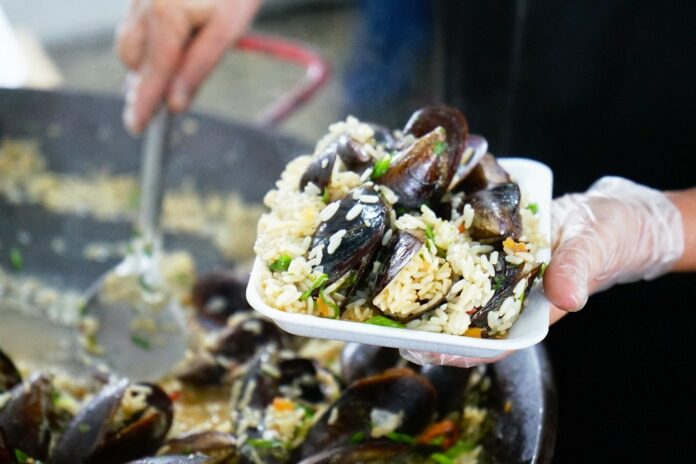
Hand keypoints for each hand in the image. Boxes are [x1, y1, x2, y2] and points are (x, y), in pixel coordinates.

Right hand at [116, 0, 261, 133]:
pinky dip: (150, 38)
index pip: (152, 72)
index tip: (136, 127)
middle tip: (160, 103)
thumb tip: (174, 105)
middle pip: (132, 58)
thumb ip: (197, 68)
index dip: (145, 103)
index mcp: (165, 14)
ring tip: (175, 63)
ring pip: (129, 40)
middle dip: (147, 79)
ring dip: (147, 59)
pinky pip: (135, 22)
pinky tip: (173, 37)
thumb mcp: (226, 31)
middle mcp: (143, 3)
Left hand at [402, 176, 684, 366]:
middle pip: (465, 323)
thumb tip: (567, 299)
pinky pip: (464, 261)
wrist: (607, 212)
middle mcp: (511, 298)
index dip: (459, 352)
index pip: (492, 343)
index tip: (428, 353)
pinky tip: (414, 252)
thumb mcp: (593, 248)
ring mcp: (500, 277)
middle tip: (392, 326)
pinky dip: (441, 260)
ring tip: (389, 297)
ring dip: (427, 296)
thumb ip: (578, 271)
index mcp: (534, 311)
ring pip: (459, 294)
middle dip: (429, 329)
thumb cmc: (607, 235)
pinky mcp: (494, 253)